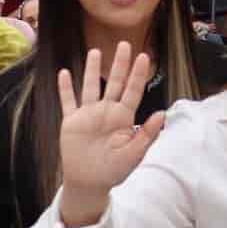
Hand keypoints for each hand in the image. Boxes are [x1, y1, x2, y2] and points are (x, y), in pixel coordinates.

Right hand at [55, 43, 160, 214]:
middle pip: (115, 83)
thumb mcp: (134, 154)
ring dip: (93, 70)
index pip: (133, 91)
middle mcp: (107, 111)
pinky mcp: (71, 122)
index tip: (144, 56)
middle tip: (124, 44)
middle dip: (120, 64)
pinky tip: (65, 73)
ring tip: (96, 52)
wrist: (89, 183)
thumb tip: (162, 113)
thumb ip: (146, 134)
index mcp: (124, 118)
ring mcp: (88, 115)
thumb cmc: (114, 170)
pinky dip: (65, 89)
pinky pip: (68, 102)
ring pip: (91, 87)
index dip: (138, 74)